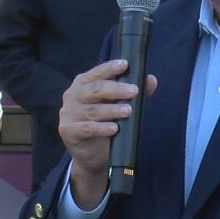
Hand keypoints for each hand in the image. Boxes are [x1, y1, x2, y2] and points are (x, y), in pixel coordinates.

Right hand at [59, 60, 156, 207]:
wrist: (91, 154)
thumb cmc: (104, 122)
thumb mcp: (117, 105)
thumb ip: (132, 92)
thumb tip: (150, 80)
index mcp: (83, 84)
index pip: (97, 73)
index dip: (110, 68)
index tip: (125, 64)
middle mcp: (73, 95)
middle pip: (95, 90)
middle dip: (116, 89)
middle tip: (134, 91)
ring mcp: (69, 113)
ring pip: (93, 110)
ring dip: (112, 110)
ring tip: (128, 111)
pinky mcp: (68, 130)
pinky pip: (87, 128)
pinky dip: (101, 128)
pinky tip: (114, 128)